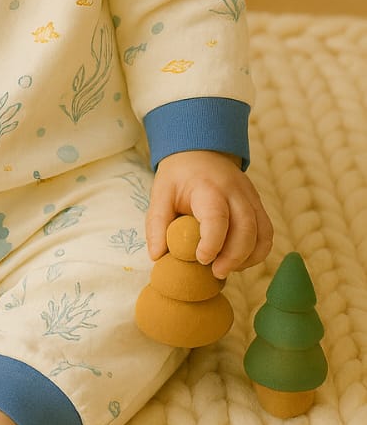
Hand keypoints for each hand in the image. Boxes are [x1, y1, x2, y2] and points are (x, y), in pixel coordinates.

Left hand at [147, 150, 272, 277]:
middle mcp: (235, 191)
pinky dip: (257, 252)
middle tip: (216, 272)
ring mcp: (250, 197)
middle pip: (246, 228)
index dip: (212, 243)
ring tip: (226, 268)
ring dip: (248, 258)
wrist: (199, 151)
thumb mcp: (160, 193)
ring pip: (262, 232)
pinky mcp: (258, 204)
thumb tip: (157, 256)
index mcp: (207, 187)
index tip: (201, 259)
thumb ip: (157, 223)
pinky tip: (239, 260)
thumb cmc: (179, 176)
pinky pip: (267, 232)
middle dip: (234, 257)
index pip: (217, 217)